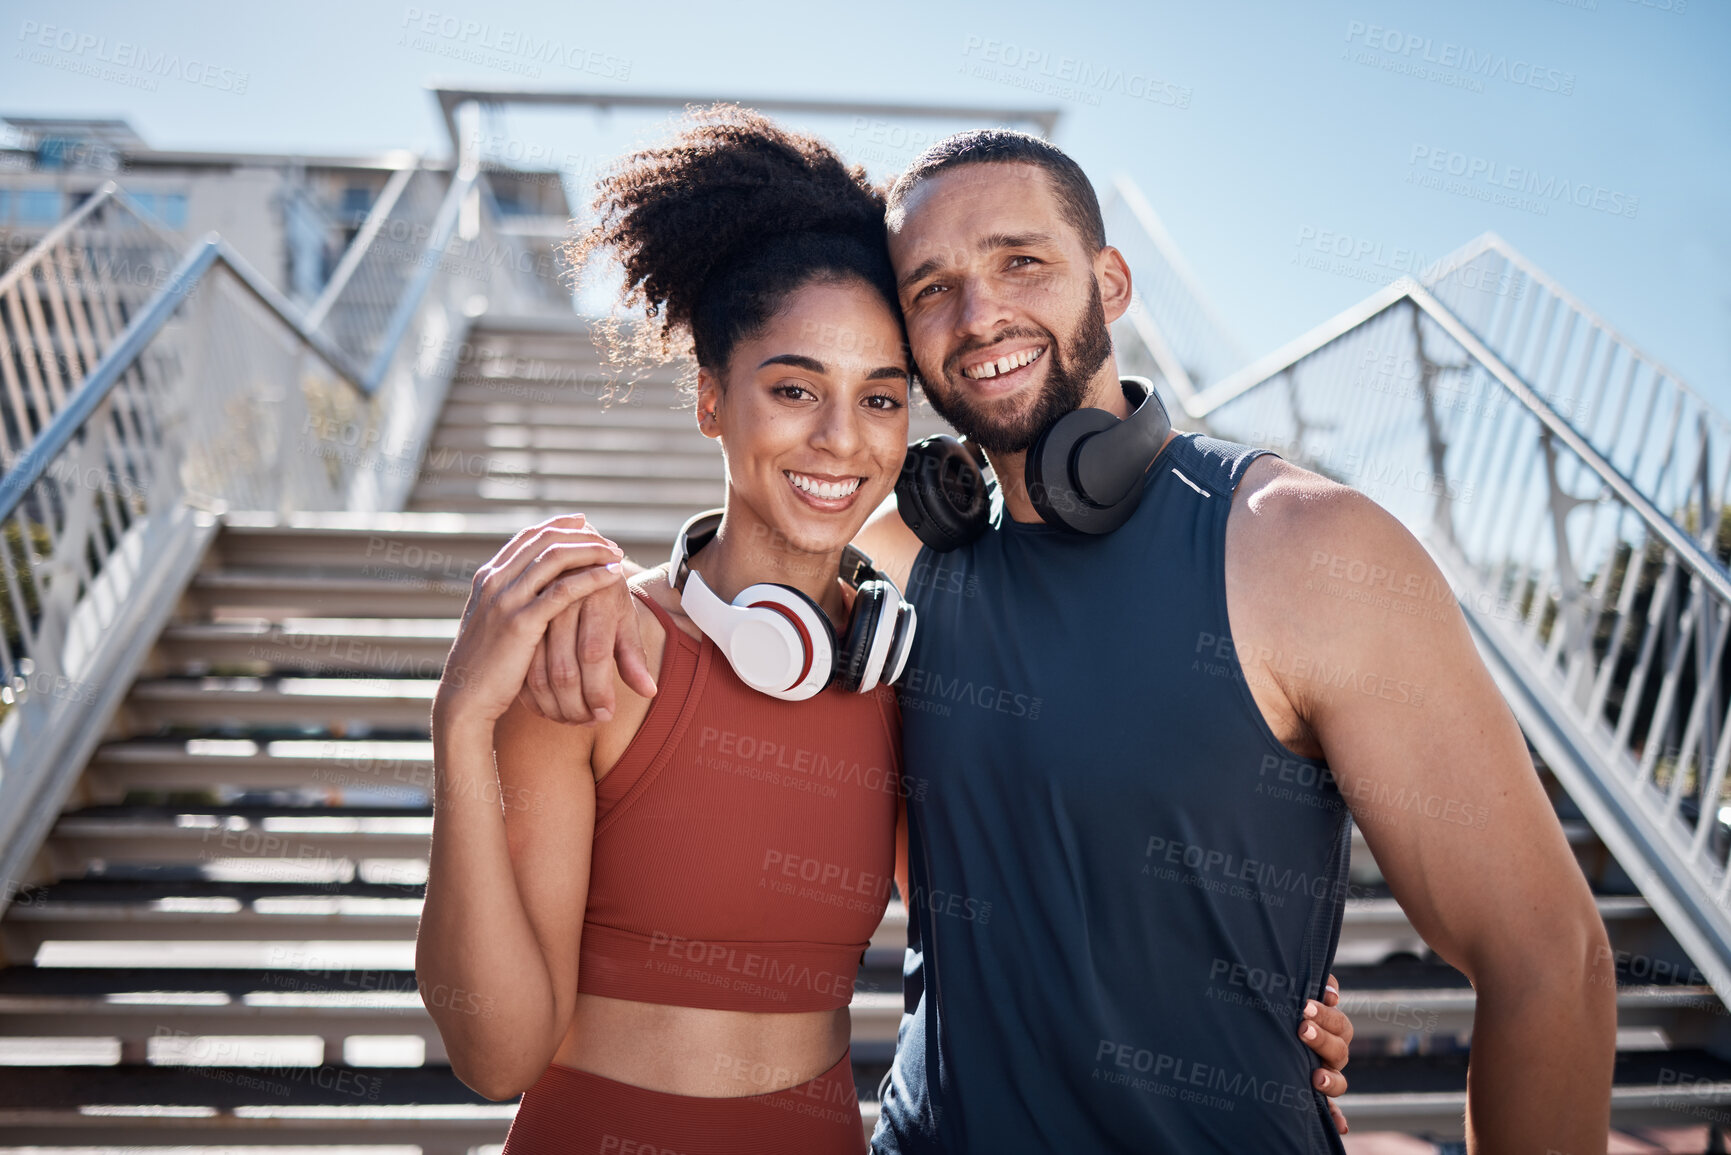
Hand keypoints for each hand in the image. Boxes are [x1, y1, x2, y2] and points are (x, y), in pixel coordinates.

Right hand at [434, 514, 629, 727]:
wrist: (465, 696)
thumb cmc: (486, 665)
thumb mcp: (493, 624)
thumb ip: (509, 601)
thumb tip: (532, 590)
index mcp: (489, 578)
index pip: (528, 537)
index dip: (558, 525)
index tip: (584, 522)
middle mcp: (495, 581)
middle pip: (545, 540)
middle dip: (581, 535)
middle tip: (610, 541)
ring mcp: (506, 600)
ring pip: (555, 558)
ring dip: (591, 551)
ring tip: (616, 555)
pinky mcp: (521, 623)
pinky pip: (563, 591)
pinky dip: (591, 578)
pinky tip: (612, 577)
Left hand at [1297, 972, 1352, 1134]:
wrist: (1265, 1032)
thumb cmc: (1286, 1009)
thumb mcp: (1300, 994)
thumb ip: (1319, 987)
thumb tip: (1331, 993)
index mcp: (1332, 1031)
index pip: (1338, 1024)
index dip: (1326, 1014)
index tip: (1306, 1004)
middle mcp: (1332, 1056)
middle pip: (1340, 1050)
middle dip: (1322, 1038)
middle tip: (1302, 1028)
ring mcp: (1325, 1076)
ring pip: (1339, 1082)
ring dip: (1330, 1080)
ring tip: (1315, 1076)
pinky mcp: (1316, 1097)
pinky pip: (1330, 1110)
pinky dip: (1336, 1118)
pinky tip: (1341, 1126)